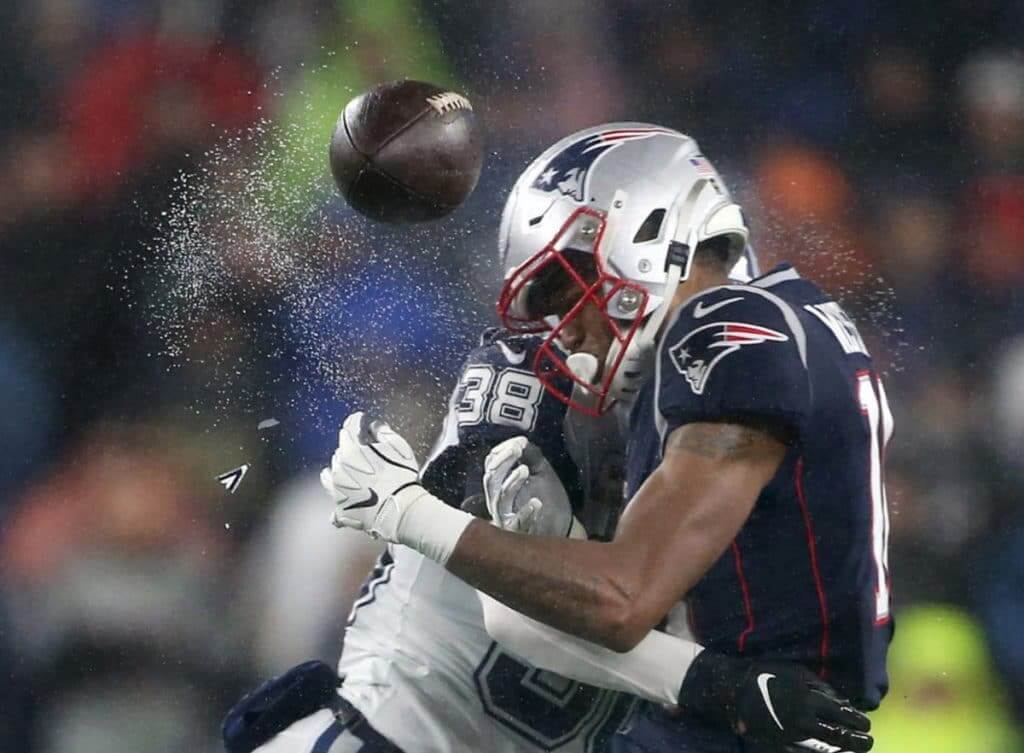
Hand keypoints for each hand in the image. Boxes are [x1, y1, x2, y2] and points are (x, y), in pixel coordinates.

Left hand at [320, 412, 421, 540]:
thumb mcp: (398, 446)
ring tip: (346, 472)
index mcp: (350, 450)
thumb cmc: (401, 476)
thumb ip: (383, 432)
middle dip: (350, 449)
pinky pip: (334, 505)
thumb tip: (374, 425)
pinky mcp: (340, 510)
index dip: (357, 421)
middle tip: (363, 450)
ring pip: (329, 476)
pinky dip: (340, 501)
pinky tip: (345, 500)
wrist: (401, 510)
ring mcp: (337, 491)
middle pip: (340, 452)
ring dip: (337, 471)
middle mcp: (338, 469)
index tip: (361, 418)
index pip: (349, 428)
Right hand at [483, 436, 572, 536]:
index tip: (521, 442)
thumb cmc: (549, 497)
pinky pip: (516, 524)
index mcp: (501, 482)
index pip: (491, 464)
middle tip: (517, 450)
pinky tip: (536, 503)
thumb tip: (521, 440)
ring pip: (500, 499)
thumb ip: (531, 456)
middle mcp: (498, 500)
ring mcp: (506, 517)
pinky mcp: (518, 533)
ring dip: (511, 483)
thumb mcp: (541, 471)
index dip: (503, 451)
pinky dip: (525, 513)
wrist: (564, 526)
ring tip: (525, 470)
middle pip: (491, 480)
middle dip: (502, 463)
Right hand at [679, 653, 871, 752]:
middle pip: (838, 735)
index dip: (858, 720)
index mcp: (809, 699)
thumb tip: (841, 701)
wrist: (733, 691)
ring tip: (856, 751)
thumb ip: (819, 686)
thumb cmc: (765, 675)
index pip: (842, 714)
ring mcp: (793, 736)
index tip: (867, 723)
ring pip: (826, 748)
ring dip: (845, 751)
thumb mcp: (795, 672)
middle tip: (869, 741)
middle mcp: (804, 720)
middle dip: (858, 740)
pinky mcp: (781, 745)